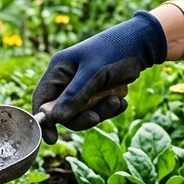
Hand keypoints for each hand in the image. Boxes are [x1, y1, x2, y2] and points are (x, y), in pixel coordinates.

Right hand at [32, 11, 167, 143]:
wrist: (141, 44)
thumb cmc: (114, 52)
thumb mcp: (94, 74)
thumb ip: (75, 96)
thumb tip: (56, 119)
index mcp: (58, 70)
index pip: (42, 99)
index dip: (44, 120)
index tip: (52, 139)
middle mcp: (67, 80)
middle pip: (63, 112)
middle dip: (81, 117)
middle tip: (97, 117)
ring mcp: (82, 87)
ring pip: (82, 113)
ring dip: (100, 112)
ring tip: (116, 102)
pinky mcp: (97, 92)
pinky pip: (97, 110)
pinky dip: (109, 109)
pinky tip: (121, 101)